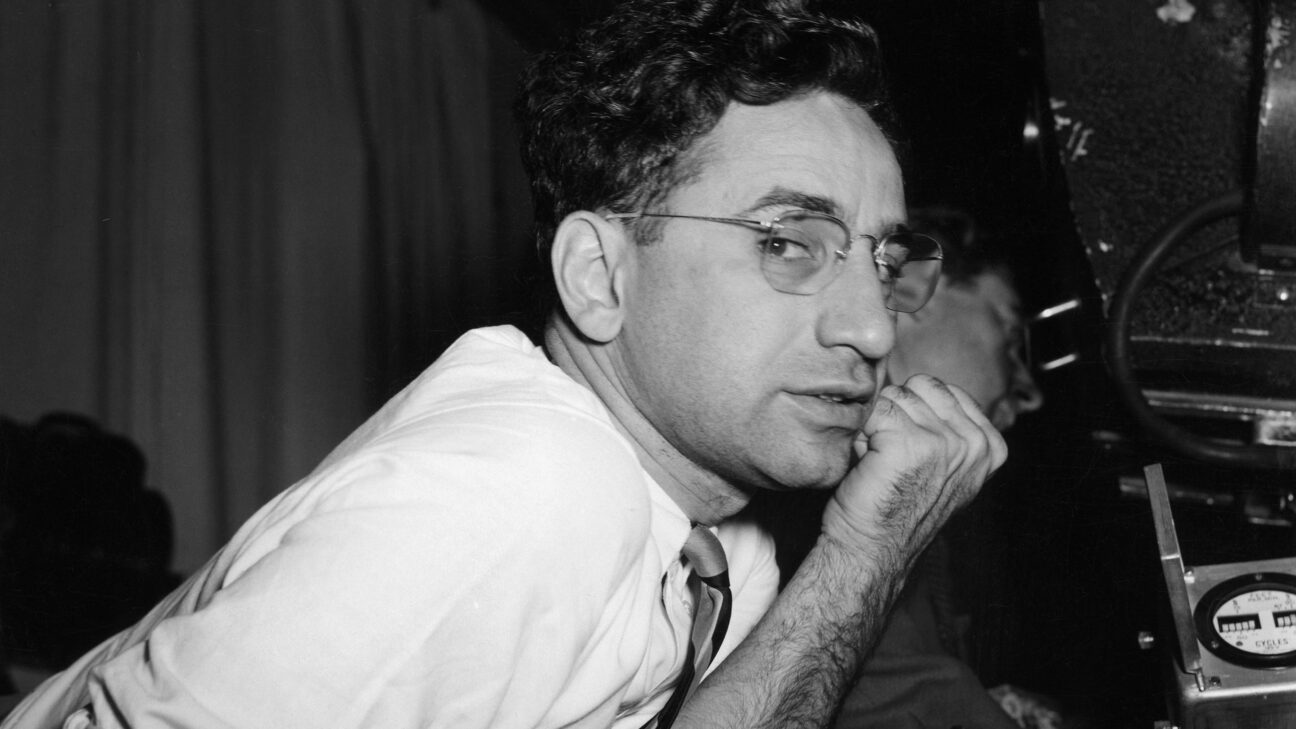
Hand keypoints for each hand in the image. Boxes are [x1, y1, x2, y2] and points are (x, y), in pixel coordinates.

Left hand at [820, 374, 1006, 568]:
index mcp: (990, 445)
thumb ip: (949, 427)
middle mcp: (974, 442)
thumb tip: (924, 387)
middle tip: (890, 456)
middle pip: (918, 386)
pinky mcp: (910, 444)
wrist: (872, 551)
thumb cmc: (898, 507)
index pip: (942, 388)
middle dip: (895, 414)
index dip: (914, 413)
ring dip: (876, 426)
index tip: (911, 453)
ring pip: (893, 396)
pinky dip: (861, 434)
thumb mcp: (944, 467)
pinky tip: (867, 464)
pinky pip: (873, 409)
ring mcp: (945, 442)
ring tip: (880, 462)